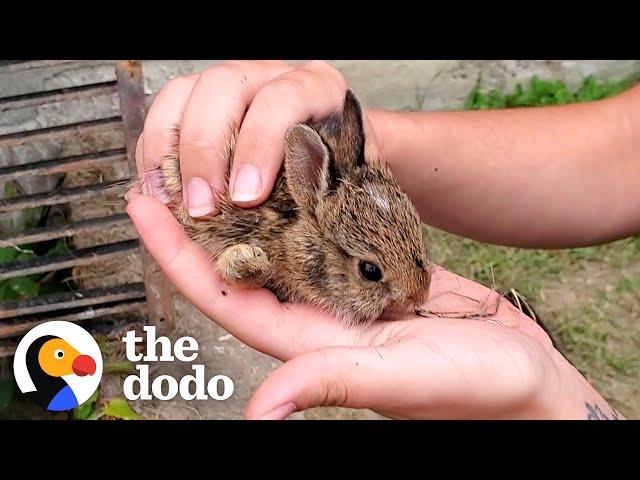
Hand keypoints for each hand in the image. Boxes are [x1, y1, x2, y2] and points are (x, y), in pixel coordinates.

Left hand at [126, 192, 612, 419]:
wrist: (525, 376)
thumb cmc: (474, 388)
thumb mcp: (399, 378)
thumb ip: (331, 381)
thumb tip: (258, 411)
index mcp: (310, 342)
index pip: (226, 296)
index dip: (178, 255)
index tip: (143, 208)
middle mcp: (318, 315)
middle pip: (241, 264)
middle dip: (197, 223)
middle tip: (164, 174)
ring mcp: (346, 292)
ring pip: (280, 244)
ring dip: (243, 208)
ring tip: (213, 165)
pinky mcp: (376, 272)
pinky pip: (325, 234)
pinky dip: (301, 205)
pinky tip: (286, 177)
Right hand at [137, 60, 378, 216]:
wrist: (334, 162)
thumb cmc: (339, 174)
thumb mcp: (346, 182)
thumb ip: (323, 188)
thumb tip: (268, 210)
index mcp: (315, 88)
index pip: (281, 101)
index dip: (258, 147)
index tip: (247, 197)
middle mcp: (269, 76)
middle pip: (221, 88)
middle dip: (205, 152)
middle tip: (203, 208)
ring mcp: (230, 85)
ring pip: (182, 94)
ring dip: (168, 151)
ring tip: (172, 201)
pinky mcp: (198, 102)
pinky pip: (163, 113)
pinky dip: (153, 152)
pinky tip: (159, 189)